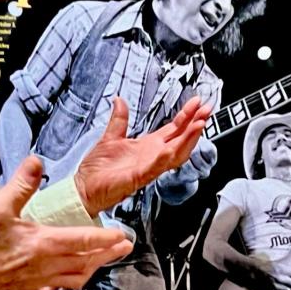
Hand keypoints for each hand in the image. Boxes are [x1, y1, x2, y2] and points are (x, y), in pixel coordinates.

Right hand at [0, 156, 132, 289]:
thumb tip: (36, 162)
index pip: (83, 240)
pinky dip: (63, 285)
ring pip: (73, 279)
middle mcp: (44, 266)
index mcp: (42, 244)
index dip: (106, 238)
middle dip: (107, 255)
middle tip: (123, 247)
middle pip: (85, 262)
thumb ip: (21, 183)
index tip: (122, 235)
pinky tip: (61, 282)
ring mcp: (35, 281)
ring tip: (100, 262)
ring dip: (90, 270)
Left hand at [73, 97, 210, 217]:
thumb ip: (119, 119)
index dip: (186, 116)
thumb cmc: (98, 170)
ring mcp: (147, 167)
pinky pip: (154, 168)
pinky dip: (163, 159)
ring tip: (198, 125)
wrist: (84, 189)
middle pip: (180, 139)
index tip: (197, 103)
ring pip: (174, 154)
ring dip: (187, 140)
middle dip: (194, 124)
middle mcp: (151, 157)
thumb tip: (119, 100)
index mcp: (147, 146)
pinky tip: (170, 149)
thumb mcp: (110, 137)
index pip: (173, 129)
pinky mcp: (137, 177)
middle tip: (206, 110)